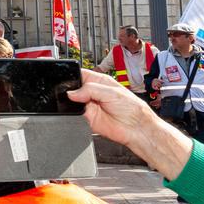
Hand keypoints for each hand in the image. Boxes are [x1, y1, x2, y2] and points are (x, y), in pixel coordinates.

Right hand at [66, 69, 191, 179]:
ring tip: (79, 103)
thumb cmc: (133, 109)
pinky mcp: (87, 118)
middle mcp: (93, 93)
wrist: (136, 129)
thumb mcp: (112, 92)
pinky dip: (73, 113)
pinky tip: (79, 112)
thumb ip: (91, 89)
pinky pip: (74, 114)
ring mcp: (89, 105)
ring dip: (71, 102)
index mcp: (100, 82)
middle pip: (73, 87)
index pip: (81, 74)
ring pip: (72, 101)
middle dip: (70, 89)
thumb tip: (72, 92)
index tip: (66, 79)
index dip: (72, 75)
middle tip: (73, 93)